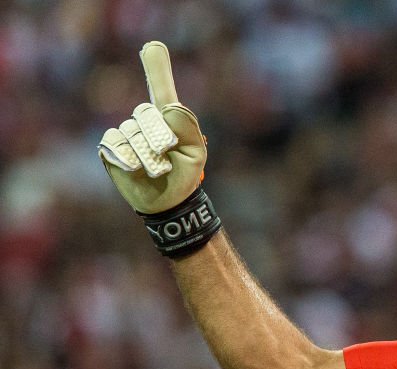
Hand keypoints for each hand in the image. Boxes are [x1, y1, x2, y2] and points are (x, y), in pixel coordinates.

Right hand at [98, 41, 205, 214]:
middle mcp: (146, 121)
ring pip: (130, 132)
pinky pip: (115, 143)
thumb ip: (185, 126)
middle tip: (167, 154)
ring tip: (156, 170)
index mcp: (169, 118)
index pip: (161, 89)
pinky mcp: (112, 148)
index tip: (152, 47)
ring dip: (146, 154)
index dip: (156, 69)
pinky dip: (128, 157)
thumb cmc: (185, 174)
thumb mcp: (195, 152)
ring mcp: (127, 133)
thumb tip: (169, 106)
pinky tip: (136, 168)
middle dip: (158, 136)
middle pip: (145, 114)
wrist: (168, 202)